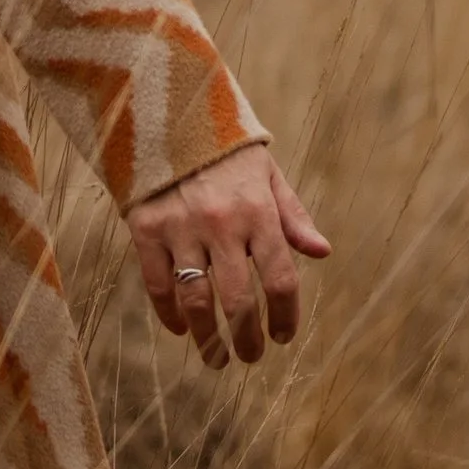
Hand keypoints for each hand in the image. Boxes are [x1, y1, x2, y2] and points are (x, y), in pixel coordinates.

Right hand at [126, 144, 328, 367]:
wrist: (166, 111)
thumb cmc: (225, 149)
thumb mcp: (266, 173)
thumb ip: (293, 215)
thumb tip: (322, 252)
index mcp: (256, 210)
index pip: (280, 279)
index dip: (286, 317)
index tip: (284, 336)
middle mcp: (220, 222)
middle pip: (238, 301)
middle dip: (247, 339)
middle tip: (251, 356)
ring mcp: (180, 226)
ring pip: (196, 301)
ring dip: (208, 339)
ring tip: (218, 357)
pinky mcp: (145, 227)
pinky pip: (157, 284)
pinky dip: (169, 314)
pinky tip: (181, 328)